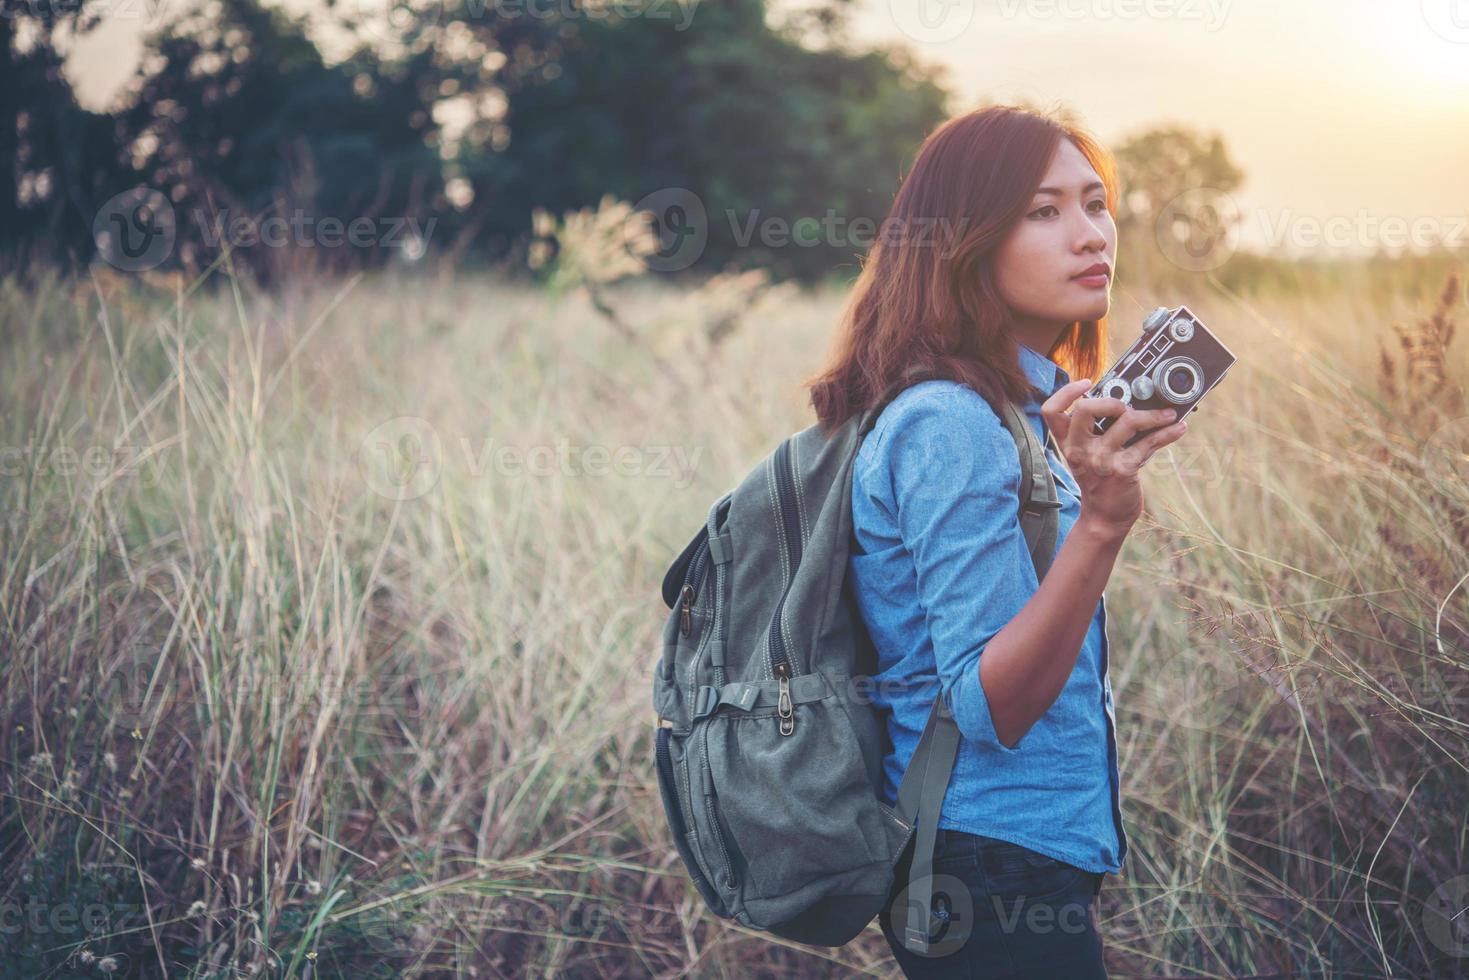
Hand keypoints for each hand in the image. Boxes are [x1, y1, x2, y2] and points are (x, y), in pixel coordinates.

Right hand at [1040, 379, 1188, 535]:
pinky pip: (1149, 442)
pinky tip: (1178, 428)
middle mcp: (1079, 449)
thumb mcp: (1087, 455)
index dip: (1066, 392)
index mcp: (1068, 442)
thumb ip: (1096, 430)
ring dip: (1153, 415)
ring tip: (1168, 414)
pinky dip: (1168, 432)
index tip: (1086, 382)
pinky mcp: (1122, 470)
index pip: (1051, 411)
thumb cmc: (1100, 480)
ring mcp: (1100, 459)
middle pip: (1084, 410)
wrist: (1105, 517)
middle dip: (1110, 400)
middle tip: (1126, 406)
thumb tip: (1129, 401)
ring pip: (1126, 421)